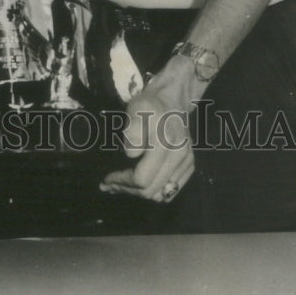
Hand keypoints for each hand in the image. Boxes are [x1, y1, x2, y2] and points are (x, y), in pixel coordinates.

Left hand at [100, 78, 194, 203]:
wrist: (170, 99)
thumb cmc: (148, 105)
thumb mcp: (135, 109)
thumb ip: (133, 129)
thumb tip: (131, 155)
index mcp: (164, 144)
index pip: (142, 179)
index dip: (122, 182)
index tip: (106, 179)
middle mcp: (179, 156)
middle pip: (151, 190)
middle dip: (128, 190)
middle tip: (109, 186)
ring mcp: (187, 162)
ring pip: (161, 194)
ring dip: (140, 193)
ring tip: (122, 186)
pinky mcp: (189, 165)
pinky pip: (171, 190)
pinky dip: (155, 191)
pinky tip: (140, 183)